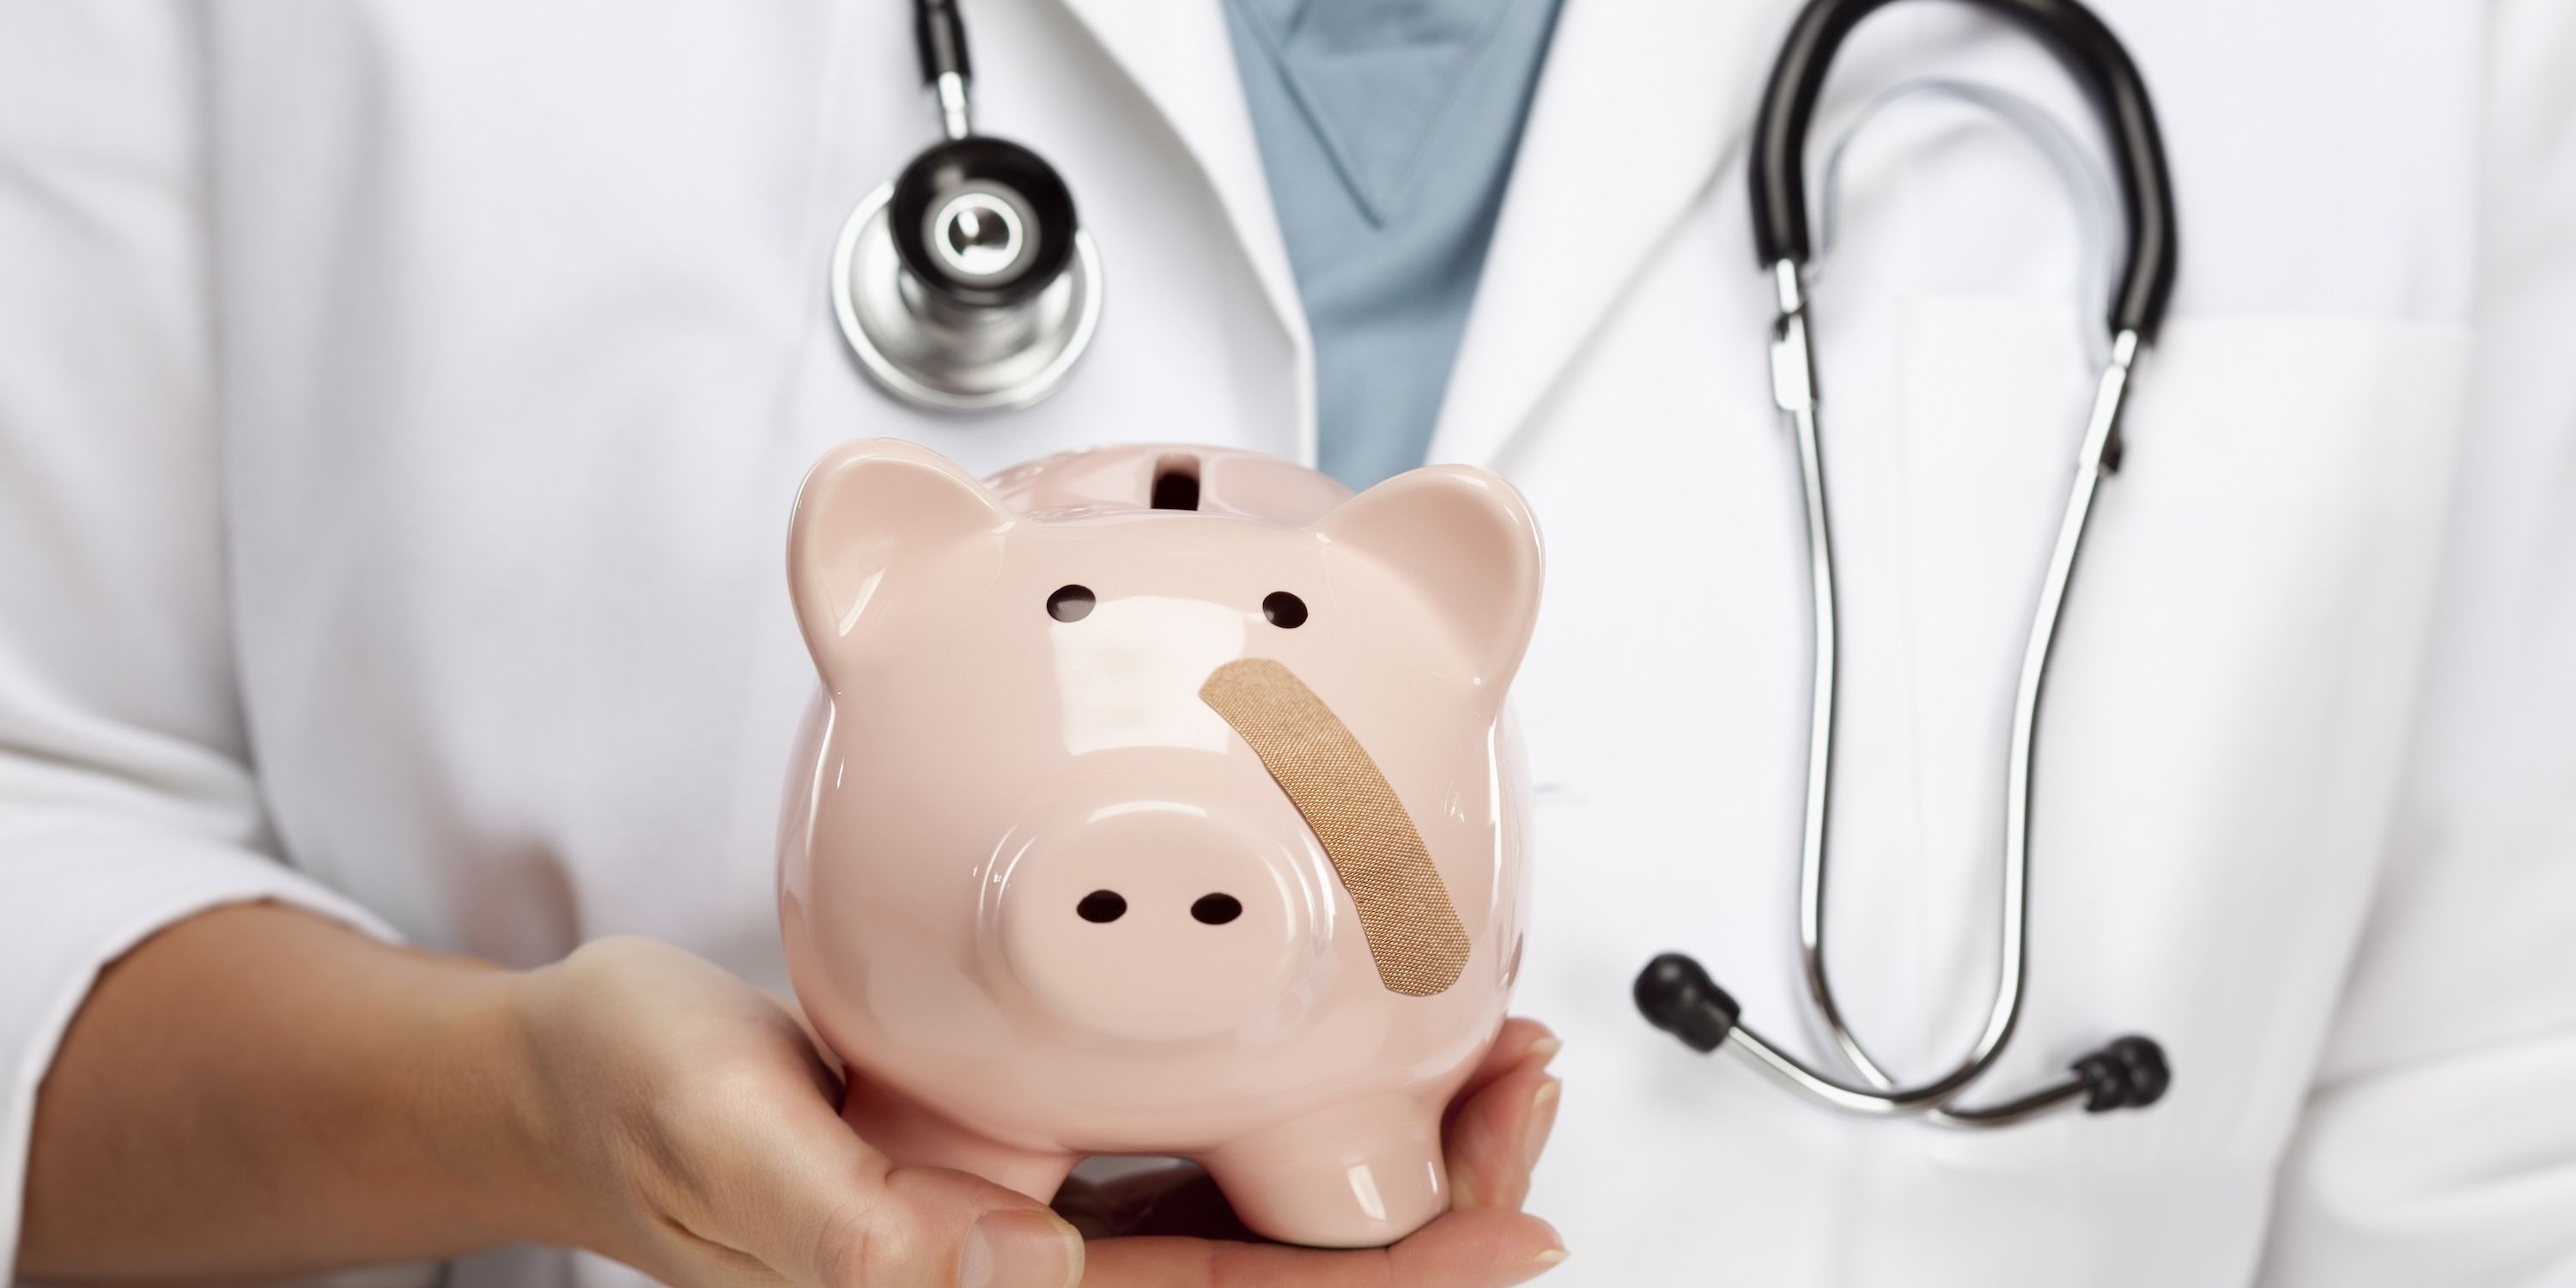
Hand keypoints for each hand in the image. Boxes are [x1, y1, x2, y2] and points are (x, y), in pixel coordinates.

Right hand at [509, 937, 1563, 1287]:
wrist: (583, 1074)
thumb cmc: (635, 1106)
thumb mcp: (719, 1138)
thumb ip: (850, 1223)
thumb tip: (1021, 1276)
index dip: (1388, 1283)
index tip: (1513, 1226)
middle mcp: (1033, 1270)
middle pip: (1280, 1272)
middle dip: (1431, 1204)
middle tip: (1530, 1095)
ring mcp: (1049, 1217)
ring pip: (1261, 1207)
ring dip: (1391, 1145)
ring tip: (1494, 1055)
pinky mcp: (1040, 1144)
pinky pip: (1202, 1139)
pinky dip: (1301, 1088)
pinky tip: (1364, 1027)